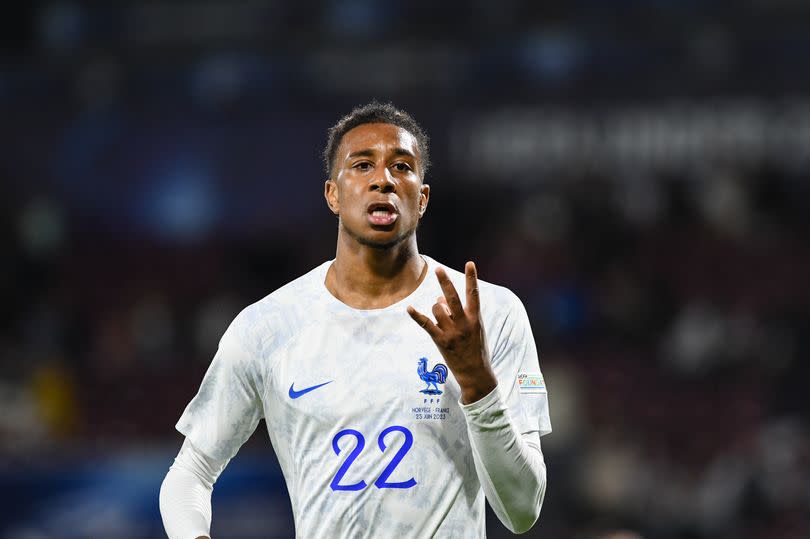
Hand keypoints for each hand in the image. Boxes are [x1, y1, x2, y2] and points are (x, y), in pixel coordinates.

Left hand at [407, 261, 497, 403]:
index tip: (469, 263)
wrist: (475, 373)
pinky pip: (426, 324)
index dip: (472, 278)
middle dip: (445, 282)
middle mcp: (464, 323)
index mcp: (475, 318)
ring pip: (437, 309)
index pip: (474, 294)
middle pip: (453, 298)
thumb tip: (439, 298)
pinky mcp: (441, 341)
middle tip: (438, 269)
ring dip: (436, 308)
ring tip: (442, 317)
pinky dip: (417, 316)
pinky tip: (409, 308)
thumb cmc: (475, 348)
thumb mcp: (473, 328)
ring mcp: (452, 332)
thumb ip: (459, 312)